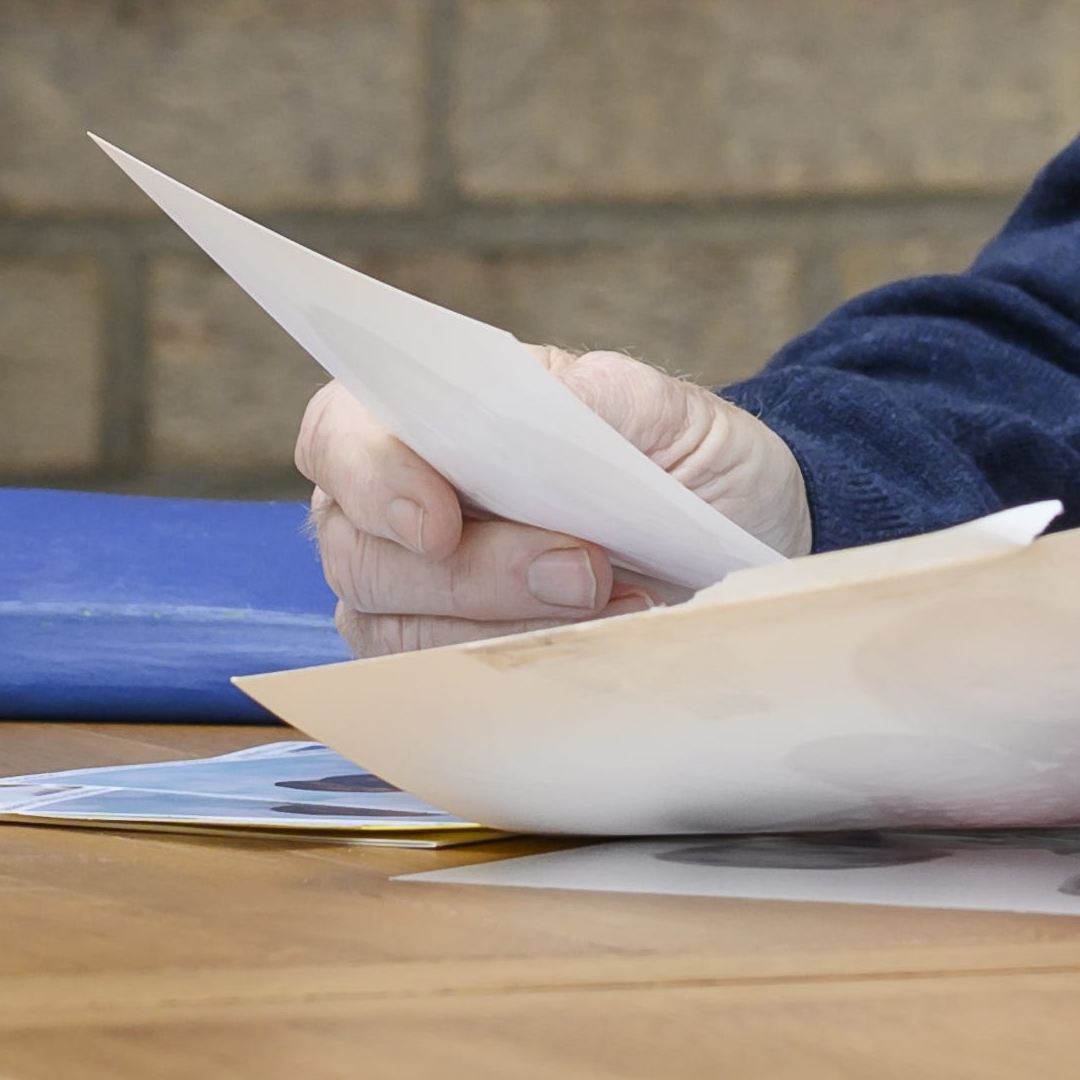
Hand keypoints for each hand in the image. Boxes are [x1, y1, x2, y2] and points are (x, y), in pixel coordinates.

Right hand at [293, 356, 809, 654]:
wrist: (739, 547)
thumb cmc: (691, 465)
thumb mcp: (678, 416)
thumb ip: (609, 398)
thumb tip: (547, 396)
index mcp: (434, 414)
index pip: (340, 432)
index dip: (369, 476)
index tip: (439, 522)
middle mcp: (398, 502)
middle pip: (360, 550)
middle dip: (474, 572)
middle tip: (583, 571)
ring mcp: (412, 589)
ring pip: (391, 628)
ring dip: (503, 625)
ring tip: (616, 603)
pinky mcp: (441, 659)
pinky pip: (436, 683)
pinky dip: (516, 668)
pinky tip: (598, 643)